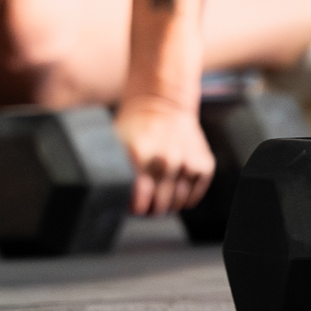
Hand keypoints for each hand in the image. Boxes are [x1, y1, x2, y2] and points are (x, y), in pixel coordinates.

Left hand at [114, 95, 216, 215]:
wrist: (164, 100)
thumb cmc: (135, 123)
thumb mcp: (115, 141)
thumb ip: (111, 168)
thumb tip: (106, 196)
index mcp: (142, 154)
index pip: (141, 199)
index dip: (136, 208)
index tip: (134, 208)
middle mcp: (167, 160)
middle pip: (160, 204)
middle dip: (151, 210)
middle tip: (146, 208)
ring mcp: (188, 162)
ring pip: (178, 203)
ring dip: (168, 207)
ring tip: (160, 201)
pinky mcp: (204, 164)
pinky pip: (193, 196)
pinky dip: (185, 200)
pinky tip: (174, 192)